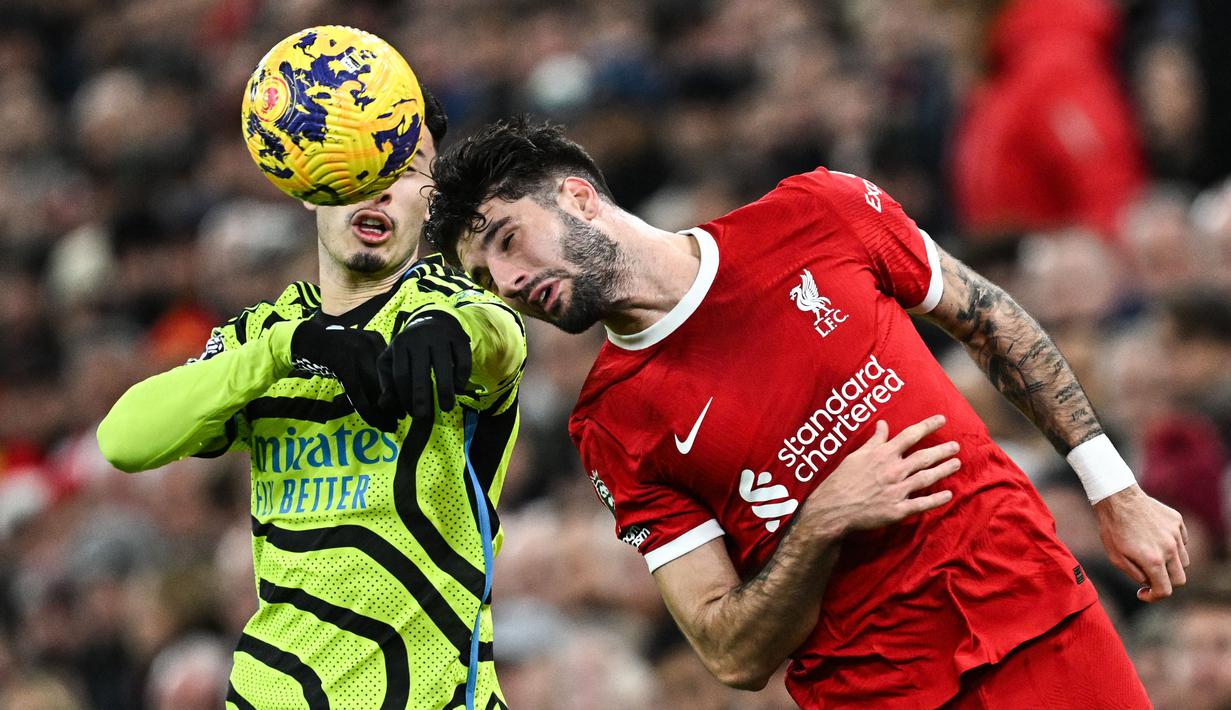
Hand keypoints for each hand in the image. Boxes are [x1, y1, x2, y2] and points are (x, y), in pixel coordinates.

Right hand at [290, 319, 399, 431]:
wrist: (305, 340)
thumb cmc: (334, 350)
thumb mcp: (357, 351)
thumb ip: (373, 365)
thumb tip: (392, 392)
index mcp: (377, 340)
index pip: (393, 370)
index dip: (400, 391)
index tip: (405, 407)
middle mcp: (370, 344)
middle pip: (386, 379)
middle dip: (394, 403)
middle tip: (399, 420)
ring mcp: (355, 353)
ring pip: (374, 389)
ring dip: (383, 411)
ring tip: (389, 426)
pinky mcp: (342, 364)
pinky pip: (358, 393)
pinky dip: (366, 411)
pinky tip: (374, 422)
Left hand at [378, 311, 471, 418]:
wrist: (432, 322)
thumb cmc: (409, 348)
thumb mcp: (392, 360)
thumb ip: (387, 382)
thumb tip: (384, 405)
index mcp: (400, 344)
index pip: (401, 375)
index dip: (405, 397)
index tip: (410, 413)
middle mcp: (419, 337)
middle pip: (421, 371)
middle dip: (422, 397)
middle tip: (424, 416)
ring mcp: (441, 336)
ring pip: (444, 366)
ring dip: (446, 390)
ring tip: (447, 407)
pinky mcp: (459, 337)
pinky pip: (463, 360)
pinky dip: (462, 377)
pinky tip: (459, 389)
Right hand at [803, 416, 959, 536]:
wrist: (833, 508)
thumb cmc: (842, 480)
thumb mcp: (856, 455)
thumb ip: (874, 441)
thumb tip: (882, 425)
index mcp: (883, 455)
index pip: (910, 436)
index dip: (928, 426)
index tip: (942, 420)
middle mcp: (893, 470)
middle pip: (924, 457)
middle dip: (942, 450)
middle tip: (956, 446)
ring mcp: (897, 490)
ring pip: (926, 478)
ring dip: (943, 470)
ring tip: (956, 464)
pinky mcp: (897, 510)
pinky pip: (921, 504)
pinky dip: (936, 500)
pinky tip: (948, 494)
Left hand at [1093, 485, 1188, 601]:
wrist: (1117, 497)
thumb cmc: (1112, 528)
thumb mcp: (1115, 556)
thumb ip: (1134, 574)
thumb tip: (1148, 582)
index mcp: (1153, 560)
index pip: (1165, 590)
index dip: (1154, 596)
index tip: (1143, 593)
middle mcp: (1169, 549)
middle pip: (1180, 579)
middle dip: (1165, 582)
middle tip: (1151, 577)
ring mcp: (1175, 534)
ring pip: (1184, 561)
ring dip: (1171, 564)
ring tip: (1152, 556)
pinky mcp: (1177, 522)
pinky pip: (1182, 541)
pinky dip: (1173, 546)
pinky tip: (1156, 539)